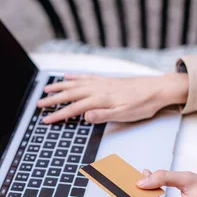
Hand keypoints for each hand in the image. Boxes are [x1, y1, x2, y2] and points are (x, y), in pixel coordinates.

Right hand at [36, 72, 187, 123]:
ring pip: (75, 84)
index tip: (45, 120)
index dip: (58, 115)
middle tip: (38, 104)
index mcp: (100, 99)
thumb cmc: (143, 104)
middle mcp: (97, 88)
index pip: (73, 108)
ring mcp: (101, 83)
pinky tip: (67, 77)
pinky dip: (74, 77)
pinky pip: (85, 77)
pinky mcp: (106, 80)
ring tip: (46, 89)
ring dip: (59, 87)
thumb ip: (103, 115)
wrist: (157, 89)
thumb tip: (84, 116)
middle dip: (52, 100)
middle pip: (69, 94)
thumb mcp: (124, 114)